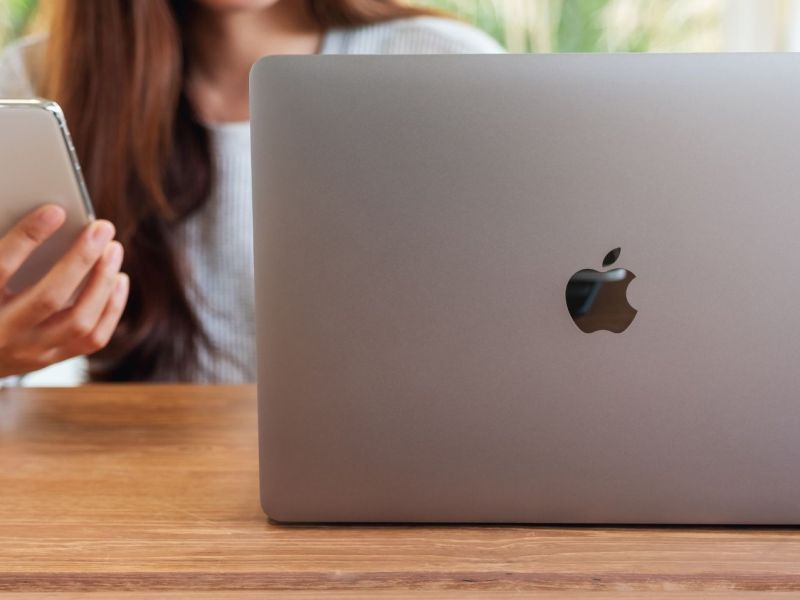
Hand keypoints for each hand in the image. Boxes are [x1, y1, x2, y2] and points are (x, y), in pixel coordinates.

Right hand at [0, 205, 129, 377]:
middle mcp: (1, 334)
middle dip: (81, 259)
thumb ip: (4, 253)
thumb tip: (48, 216)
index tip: (55, 211)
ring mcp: (28, 353)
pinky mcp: (49, 360)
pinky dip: (111, 306)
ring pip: (79, 322)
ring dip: (102, 282)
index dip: (27, 238)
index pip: (0, 269)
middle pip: (48, 298)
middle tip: (102, 227)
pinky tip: (118, 279)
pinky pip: (92, 338)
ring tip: (113, 250)